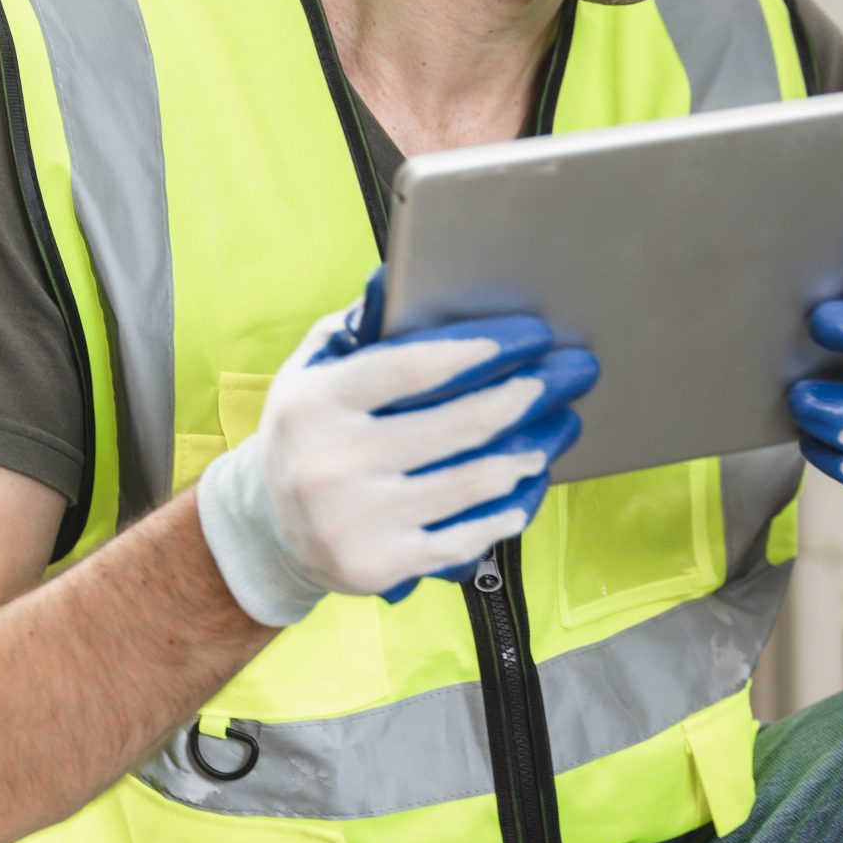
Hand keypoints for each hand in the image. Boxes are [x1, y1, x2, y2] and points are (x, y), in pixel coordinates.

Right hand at [197, 268, 597, 625]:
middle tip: (574, 373)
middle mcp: (333, 465)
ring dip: (535, 448)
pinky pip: (468, 535)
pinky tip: (534, 479)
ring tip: (565, 423)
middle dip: (530, 393)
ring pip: (474, 480)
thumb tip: (397, 278)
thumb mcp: (312, 370)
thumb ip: (356, 326)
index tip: (534, 335)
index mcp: (317, 404)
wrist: (268, 531)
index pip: (413, 367)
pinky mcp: (382, 565)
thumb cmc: (311, 432)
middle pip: (459, 424)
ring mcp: (357, 521)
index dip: (482, 349)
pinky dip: (512, 506)